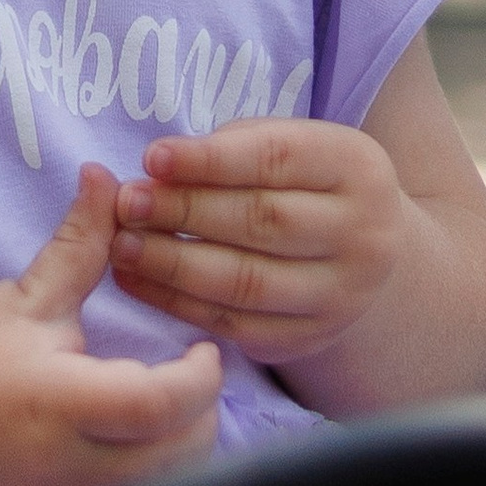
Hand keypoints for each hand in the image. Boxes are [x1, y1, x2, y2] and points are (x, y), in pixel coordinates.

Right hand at [0, 165, 218, 485]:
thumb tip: (107, 177)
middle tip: (191, 380)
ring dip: (184, 453)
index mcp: (53, 400)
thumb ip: (79, 244)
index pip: (160, 405)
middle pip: (178, 457)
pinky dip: (151, 485)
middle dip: (202, 414)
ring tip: (167, 412)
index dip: (201, 379)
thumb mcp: (24, 296)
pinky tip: (135, 447)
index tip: (201, 351)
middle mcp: (59, 466)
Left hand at [112, 120, 406, 368]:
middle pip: (261, 222)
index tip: (151, 158)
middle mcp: (364, 235)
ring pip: (245, 282)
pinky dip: (177, 304)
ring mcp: (343, 295)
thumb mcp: (289, 147)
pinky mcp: (311, 337)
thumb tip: (156, 170)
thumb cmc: (302, 185)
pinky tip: (138, 281)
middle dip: (184, 212)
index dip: (209, 160)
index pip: (276, 158)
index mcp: (359, 169)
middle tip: (127, 204)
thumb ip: (231, 149)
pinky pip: (235, 324)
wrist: (360, 251)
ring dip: (172, 264)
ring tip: (122, 245)